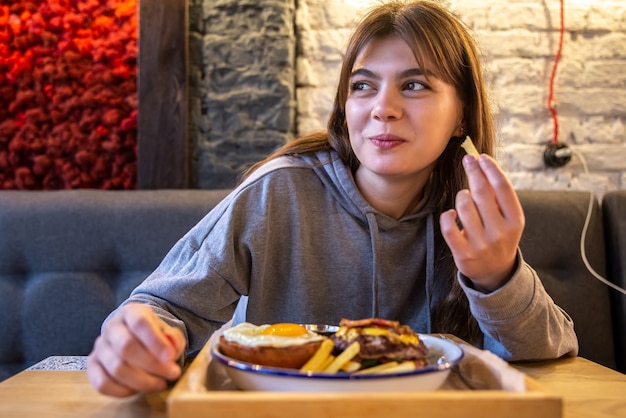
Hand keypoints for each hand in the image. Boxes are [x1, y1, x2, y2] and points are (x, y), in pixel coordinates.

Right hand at [86, 303, 185, 396]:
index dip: (156, 342)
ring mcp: (100, 346)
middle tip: (172, 373)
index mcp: (131, 312)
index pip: (140, 323)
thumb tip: (171, 344)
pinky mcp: (92, 366)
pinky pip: (102, 384)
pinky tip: (139, 389)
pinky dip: (123, 391)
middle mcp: (112, 327)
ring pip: (116, 368)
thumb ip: (174, 338)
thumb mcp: (169, 332)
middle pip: (126, 347)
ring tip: (161, 383)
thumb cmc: (154, 337)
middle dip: (152, 365)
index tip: (170, 357)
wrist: (137, 338)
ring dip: (142, 381)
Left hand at [440, 154, 524, 291]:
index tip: (481, 157)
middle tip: (467, 160)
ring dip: (461, 196)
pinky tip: (451, 214)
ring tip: (464, 197)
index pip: (503, 188)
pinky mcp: (463, 255)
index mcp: (515, 221)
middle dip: (473, 172)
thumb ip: (499, 197)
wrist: (496, 273)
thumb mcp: (508, 220)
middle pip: (482, 193)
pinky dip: (447, 216)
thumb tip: (482, 164)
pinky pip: (449, 227)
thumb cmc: (500, 236)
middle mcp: (500, 233)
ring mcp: (481, 245)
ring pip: (464, 207)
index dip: (491, 169)